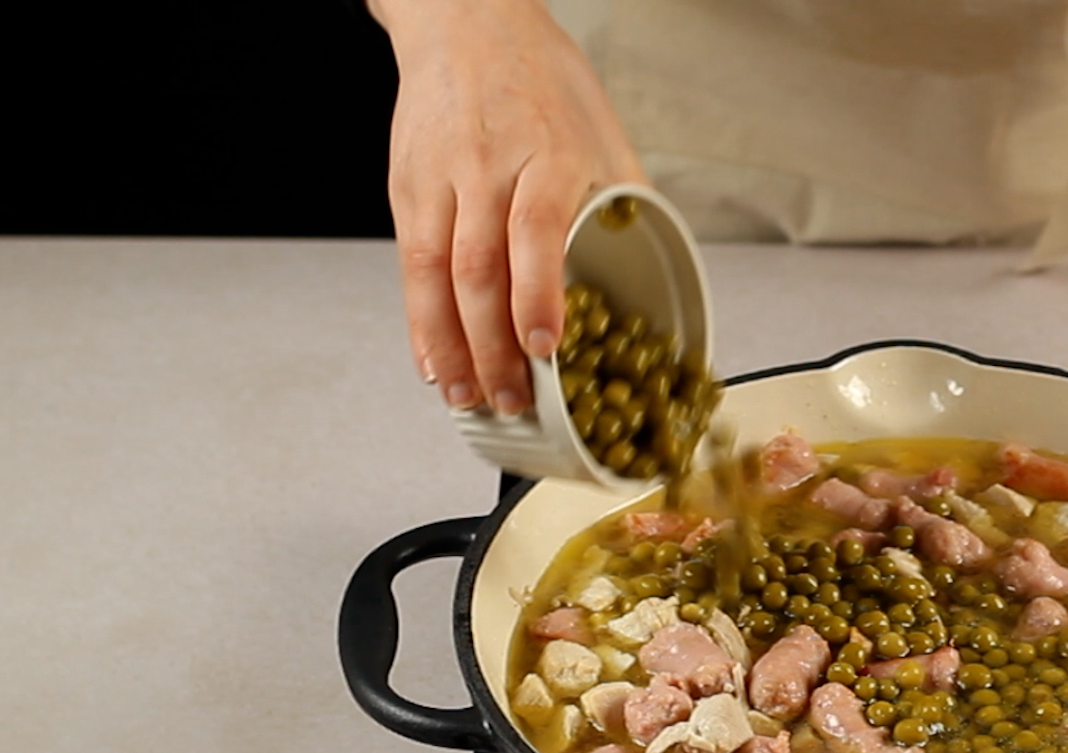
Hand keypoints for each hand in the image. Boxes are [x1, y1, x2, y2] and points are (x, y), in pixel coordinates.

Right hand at [371, 0, 646, 414]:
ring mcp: (438, 179)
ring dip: (451, 347)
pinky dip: (420, 322)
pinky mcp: (405, 189)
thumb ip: (626, 201)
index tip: (545, 347)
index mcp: (547, 155)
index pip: (535, 233)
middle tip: (515, 400)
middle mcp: (486, 168)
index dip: (538, 296)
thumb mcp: (604, 132)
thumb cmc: (543, 79)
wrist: (468, 23)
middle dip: (492, 347)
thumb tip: (662, 275)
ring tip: (469, 397)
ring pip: (433, 276)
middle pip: (479, 269)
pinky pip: (408, 267)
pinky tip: (434, 362)